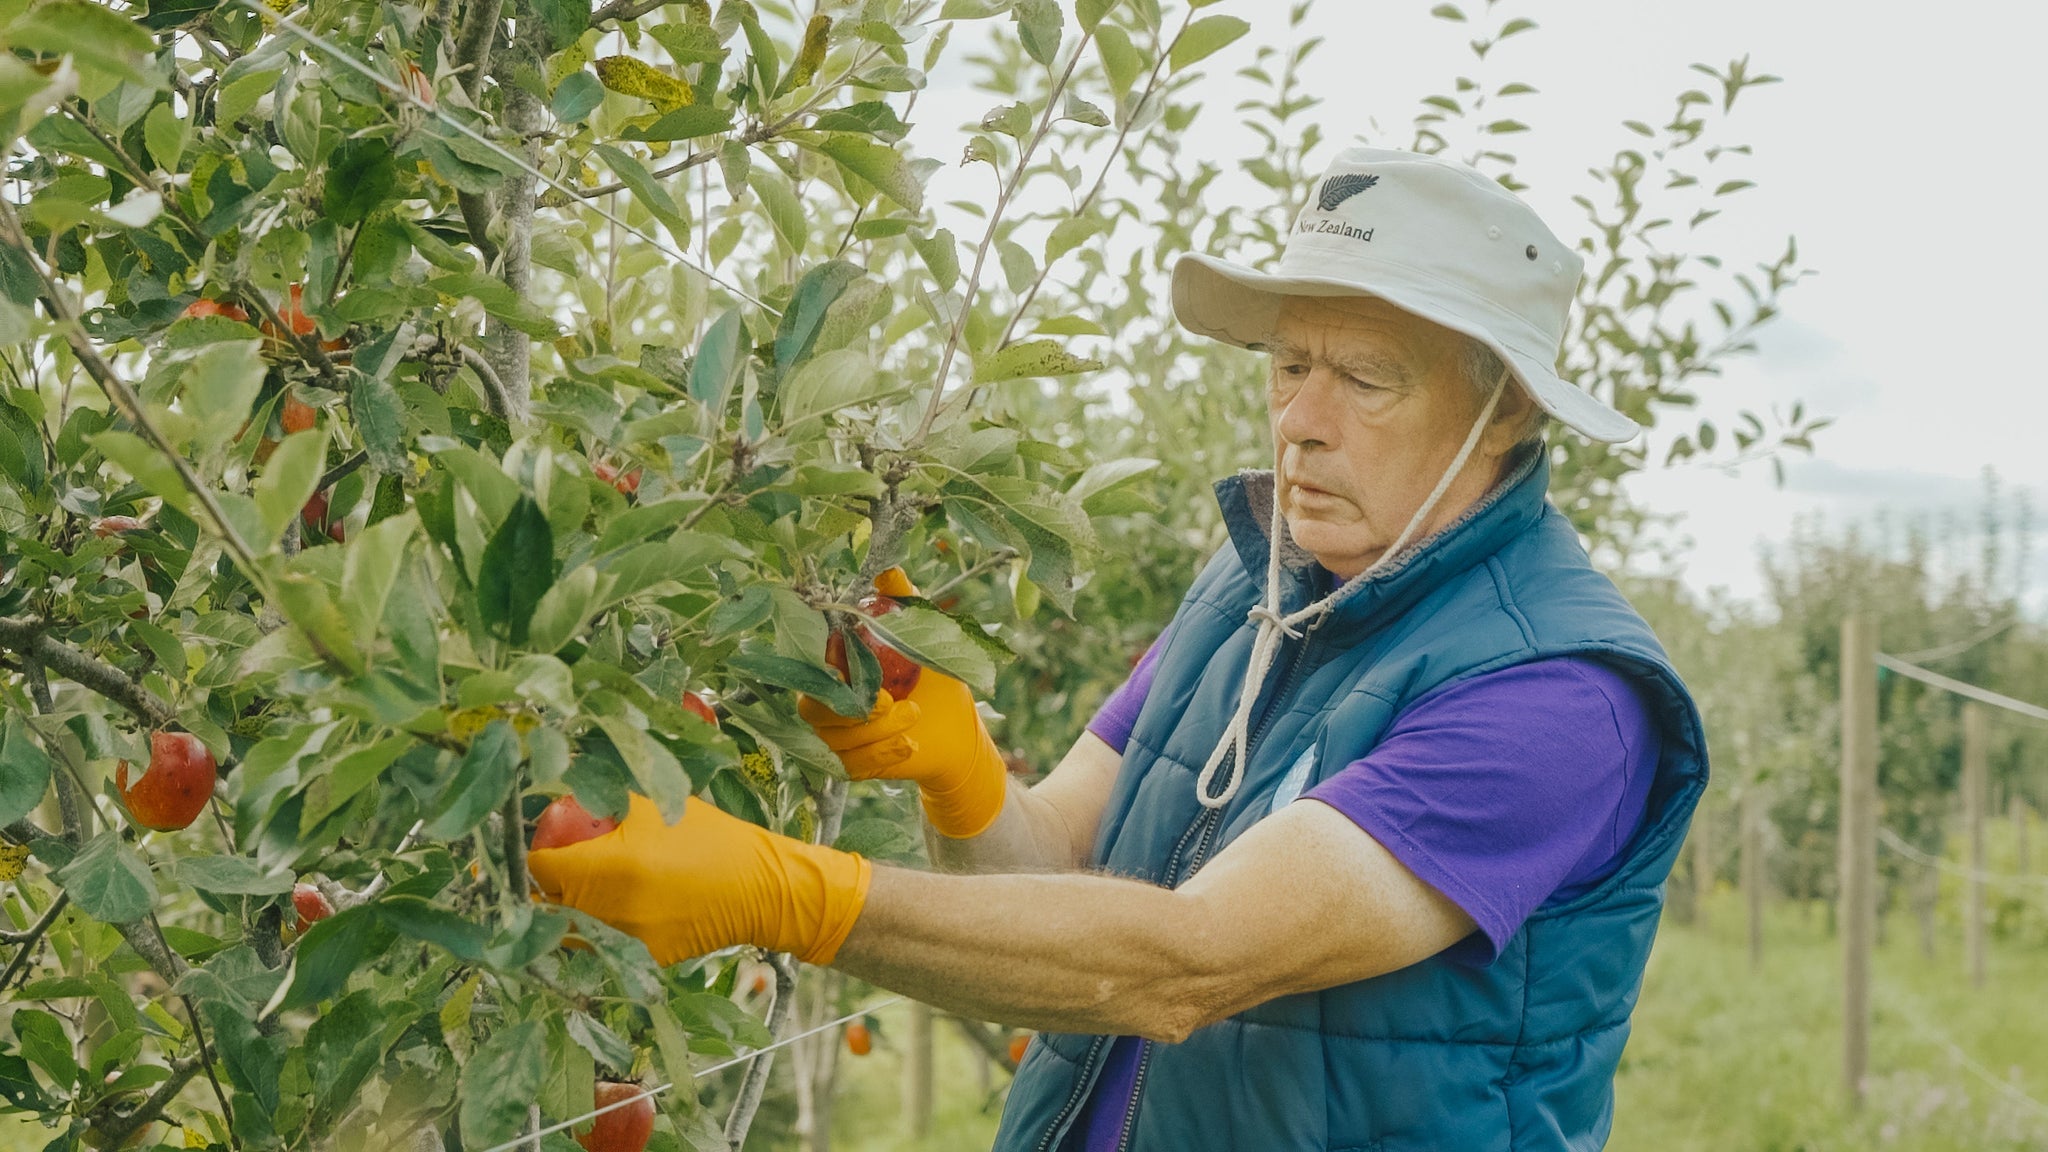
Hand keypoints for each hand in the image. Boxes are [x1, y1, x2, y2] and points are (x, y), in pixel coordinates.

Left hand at [527, 794, 870, 965]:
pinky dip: (601, 929)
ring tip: (585, 889)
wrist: (762, 886)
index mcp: (611, 867)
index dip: (536, 855)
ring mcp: (626, 940)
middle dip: (548, 885)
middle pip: (547, 904)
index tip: (546, 844)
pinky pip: (603, 945)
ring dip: (568, 911)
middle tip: (561, 865)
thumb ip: (609, 798)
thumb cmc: (710, 837)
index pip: (541, 869)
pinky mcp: (643, 959)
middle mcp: (611, 910)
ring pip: (570, 931)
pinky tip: (619, 908)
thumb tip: (567, 781)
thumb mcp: (657, 805)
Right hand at [801, 571, 1007, 838]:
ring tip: (914, 715)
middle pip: (812, 709)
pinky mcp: (853, 767)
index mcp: (836, 670)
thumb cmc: (936, 680)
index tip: (847, 668)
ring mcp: (836, 739)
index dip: (822, 669)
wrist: (958, 732)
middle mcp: (827, 705)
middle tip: (888, 699)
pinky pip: (852, 766)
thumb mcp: (926, 636)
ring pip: (836, 740)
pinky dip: (882, 755)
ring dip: (876, 730)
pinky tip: (909, 745)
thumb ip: (904, 603)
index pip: (810, 668)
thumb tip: (887, 571)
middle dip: (849, 707)